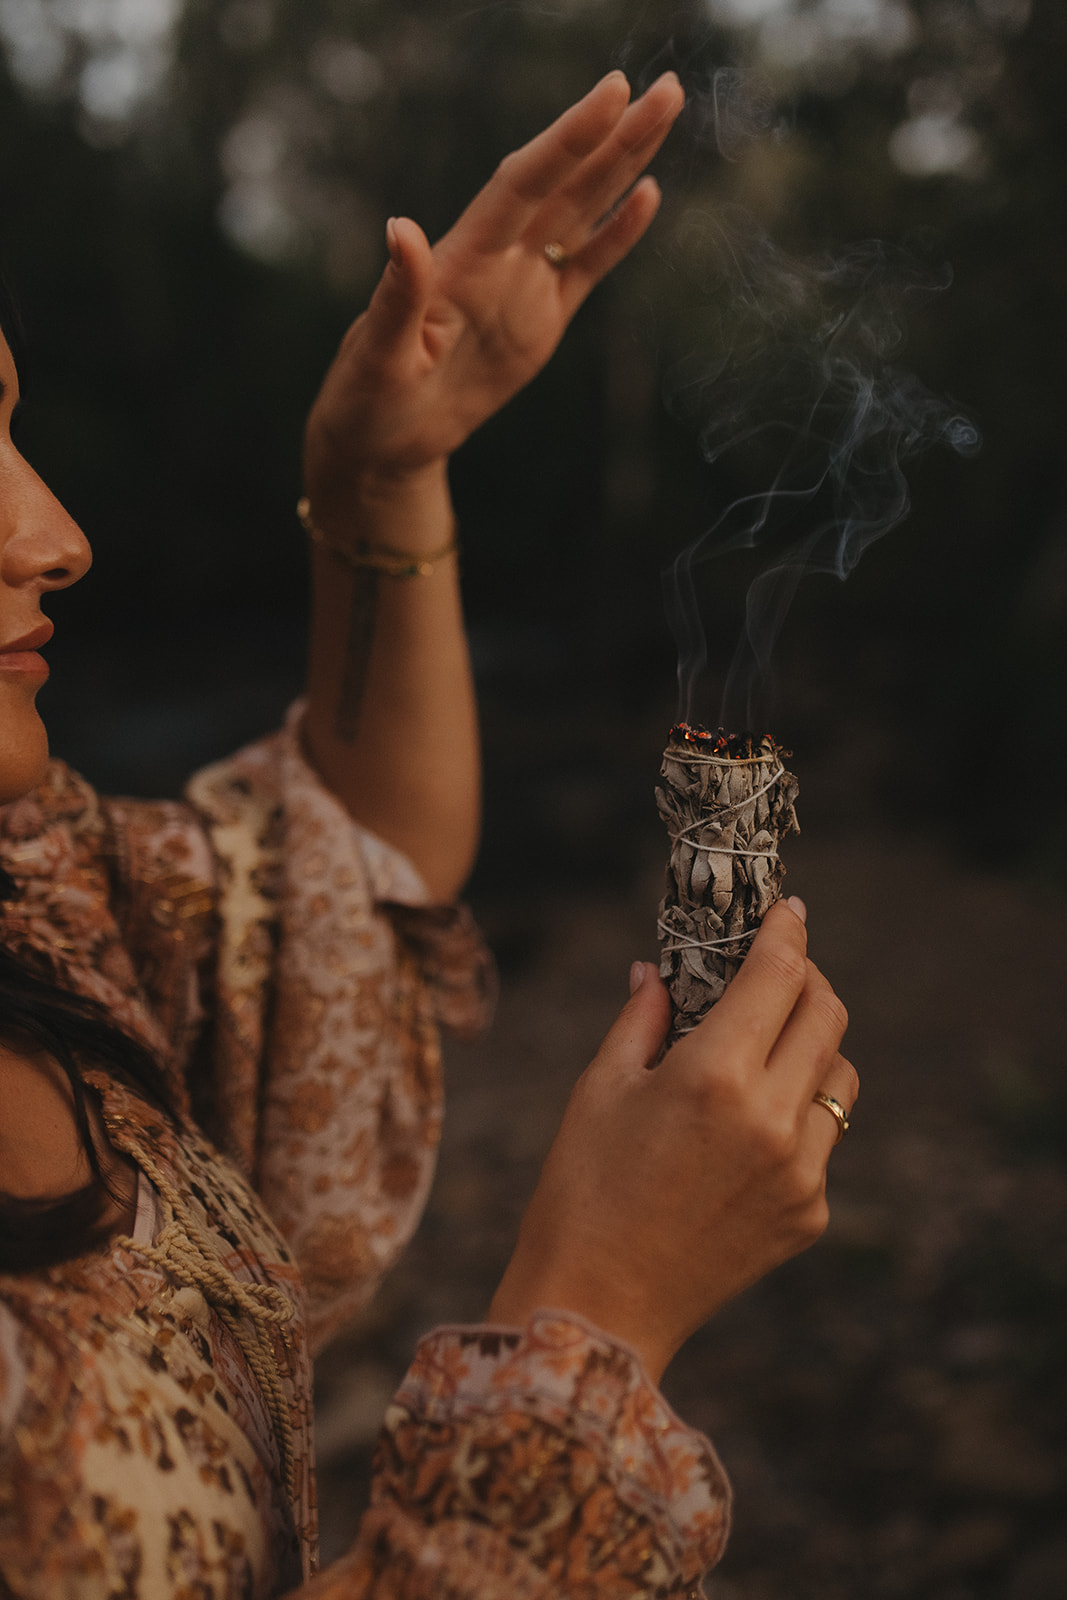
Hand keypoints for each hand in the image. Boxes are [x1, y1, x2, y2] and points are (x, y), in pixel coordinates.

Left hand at [303, 70, 684, 529]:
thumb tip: (401, 229)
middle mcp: (497, 259)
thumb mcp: (379, 354)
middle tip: (663, 87)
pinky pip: (585, 267)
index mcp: (461, 260)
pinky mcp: (540, 320)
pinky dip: (616, 234)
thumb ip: (397, 294)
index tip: (610, 95)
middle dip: (612, 135)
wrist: (383, 439)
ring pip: (581, 211)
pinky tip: (647, 193)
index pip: (523, 185)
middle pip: (564, 183)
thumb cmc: (368, 398)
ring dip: (622, 164)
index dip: (567, 141)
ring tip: (663, 112)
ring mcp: (521, 286)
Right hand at [488, 898, 856, 1383]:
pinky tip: (749, 1126)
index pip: (778, 975)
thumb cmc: (582, 1188)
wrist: (598, 1308)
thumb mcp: (600, 1088)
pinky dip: (798, 1114)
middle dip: (807, 979)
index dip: (788, 932)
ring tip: (765, 1049)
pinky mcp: (808, 1214)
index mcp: (714, 1073)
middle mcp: (771, 1117)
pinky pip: (823, 1139)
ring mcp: (800, 1171)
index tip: (788, 911)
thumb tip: (656, 971)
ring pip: (839, 1076)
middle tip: (778, 972)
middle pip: (828, 1015)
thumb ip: (641, 1018)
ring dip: (812, 1046)